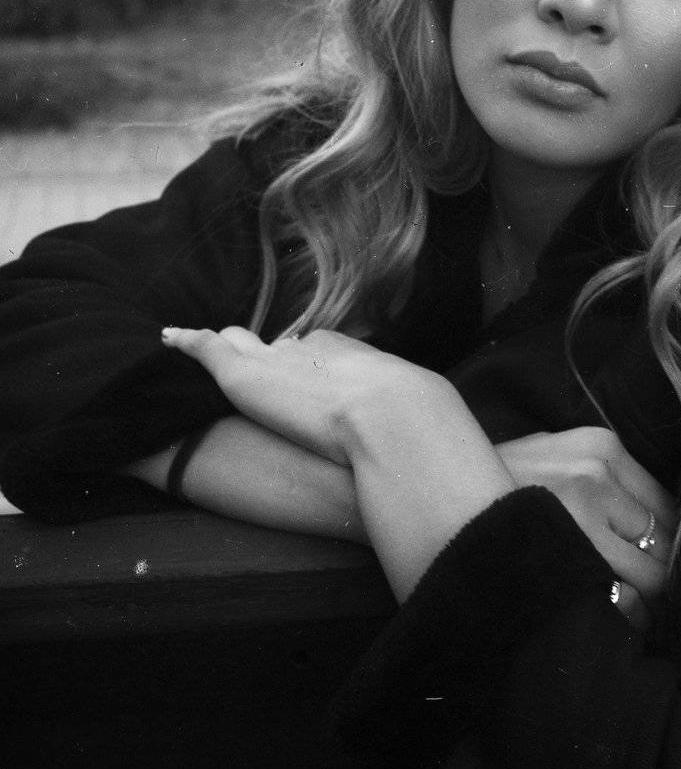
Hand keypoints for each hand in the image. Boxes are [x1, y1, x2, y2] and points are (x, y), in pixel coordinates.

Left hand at [161, 324, 454, 465]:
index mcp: (346, 357)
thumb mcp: (414, 416)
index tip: (300, 379)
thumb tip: (421, 428)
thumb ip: (405, 417)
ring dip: (222, 346)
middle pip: (276, 345)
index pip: (316, 355)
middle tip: (250, 358)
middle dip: (263, 351)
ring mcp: (274, 359)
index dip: (305, 367)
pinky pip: (206, 349)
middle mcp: (309, 351)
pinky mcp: (243, 373)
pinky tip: (170, 340)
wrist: (390, 419)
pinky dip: (188, 343)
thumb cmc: (412, 425)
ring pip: (238, 344)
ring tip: (198, 345)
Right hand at [496, 428, 675, 628]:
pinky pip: (618, 601)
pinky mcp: (560, 560)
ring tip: (625, 612)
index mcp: (601, 446)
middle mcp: (596, 475)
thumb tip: (653, 521)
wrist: (431, 484)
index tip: (654, 565)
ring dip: (645, 602)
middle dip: (659, 575)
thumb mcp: (550, 452)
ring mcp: (579, 517)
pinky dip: (621, 616)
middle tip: (644, 596)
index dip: (665, 543)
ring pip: (650, 578)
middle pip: (665, 542)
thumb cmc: (496, 480)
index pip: (666, 506)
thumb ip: (599, 473)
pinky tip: (603, 618)